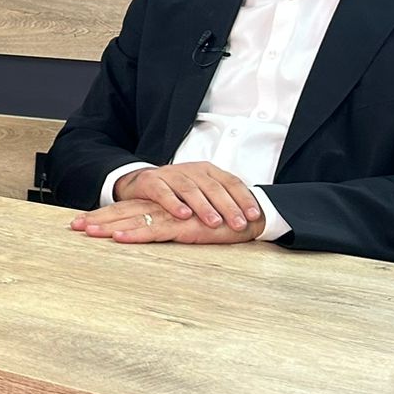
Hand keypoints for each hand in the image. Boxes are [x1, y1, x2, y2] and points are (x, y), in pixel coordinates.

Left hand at [70, 197, 261, 245]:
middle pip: (123, 211)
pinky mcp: (185, 226)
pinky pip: (155, 230)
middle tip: (73, 226)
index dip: (103, 213)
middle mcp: (163, 207)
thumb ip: (166, 222)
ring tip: (89, 232)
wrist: (251, 215)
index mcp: (162, 204)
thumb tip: (144, 230)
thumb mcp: (188, 220)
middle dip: (98, 219)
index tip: (79, 222)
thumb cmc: (219, 220)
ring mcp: (172, 216)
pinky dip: (135, 234)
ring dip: (109, 226)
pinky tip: (119, 237)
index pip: (126, 207)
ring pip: (134, 219)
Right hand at [104, 161, 262, 230]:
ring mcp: (170, 174)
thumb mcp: (201, 192)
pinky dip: (174, 203)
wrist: (140, 183)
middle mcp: (191, 170)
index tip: (253, 216)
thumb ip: (221, 200)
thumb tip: (251, 217)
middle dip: (228, 206)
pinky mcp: (150, 181)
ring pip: (190, 189)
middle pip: (213, 187)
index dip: (243, 198)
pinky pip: (163, 192)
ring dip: (204, 206)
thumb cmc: (176, 192)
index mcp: (207, 170)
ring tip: (214, 222)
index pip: (231, 182)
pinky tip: (183, 215)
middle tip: (238, 224)